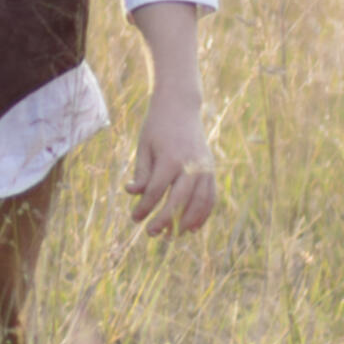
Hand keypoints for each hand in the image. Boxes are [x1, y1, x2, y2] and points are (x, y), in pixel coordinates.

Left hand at [126, 83, 219, 238]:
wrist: (180, 107)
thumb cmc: (157, 127)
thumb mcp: (144, 147)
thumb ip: (142, 172)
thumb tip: (132, 194)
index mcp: (170, 158)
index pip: (156, 191)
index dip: (144, 208)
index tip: (134, 218)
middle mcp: (190, 165)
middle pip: (178, 201)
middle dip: (164, 221)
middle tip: (151, 233)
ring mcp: (204, 168)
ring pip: (199, 203)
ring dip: (186, 223)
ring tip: (172, 235)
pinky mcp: (211, 170)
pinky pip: (210, 197)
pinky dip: (203, 214)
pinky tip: (192, 227)